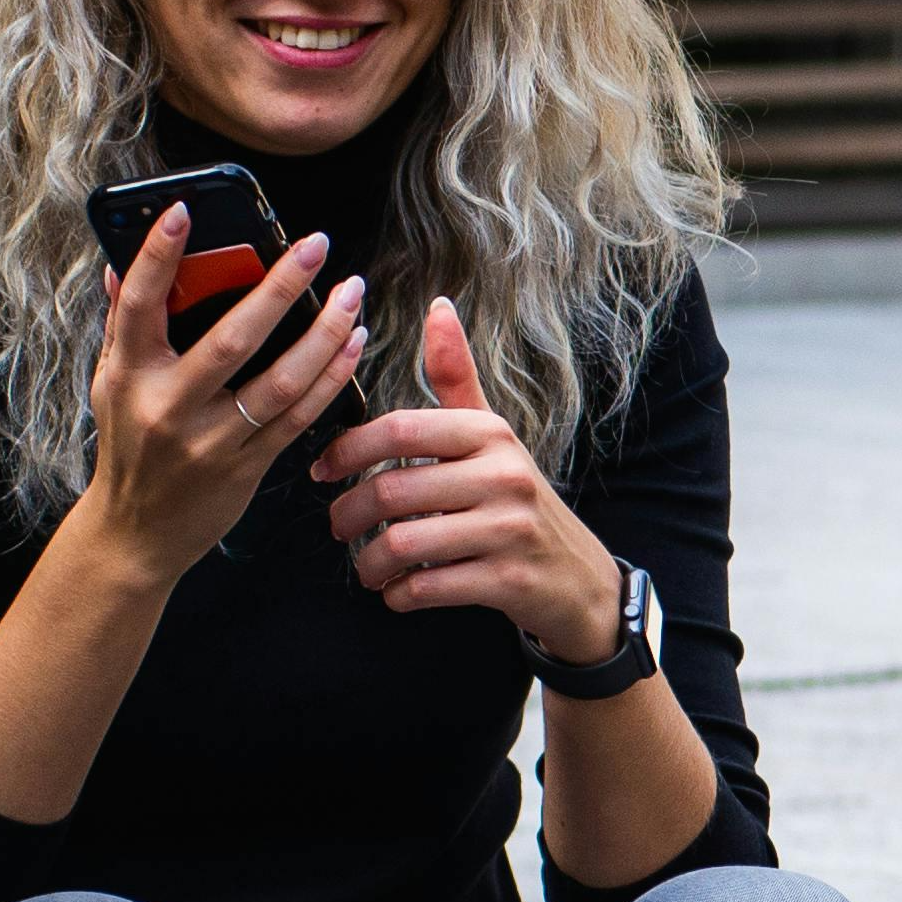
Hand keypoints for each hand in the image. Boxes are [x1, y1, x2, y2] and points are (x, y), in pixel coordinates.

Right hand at [84, 214, 368, 583]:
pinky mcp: (246, 468)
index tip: (184, 210)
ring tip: (351, 294)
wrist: (137, 534)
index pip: (141, 303)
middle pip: (233, 339)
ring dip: (324, 334)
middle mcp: (169, 407)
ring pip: (280, 380)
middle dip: (280, 287)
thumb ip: (121, 323)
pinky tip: (350, 345)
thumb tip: (120, 262)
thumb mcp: (111, 383)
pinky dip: (330, 378)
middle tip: (316, 246)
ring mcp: (211, 441)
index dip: (159, 255)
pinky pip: (298, 417)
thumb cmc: (128, 447)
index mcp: (130, 375)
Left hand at [317, 300, 625, 663]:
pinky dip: (399, 594)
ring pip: (404, 544)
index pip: (400, 429)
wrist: (578, 578)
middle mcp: (504, 475)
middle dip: (348, 515)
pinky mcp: (509, 581)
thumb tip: (438, 306)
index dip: (348, 449)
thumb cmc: (517, 501)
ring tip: (367, 567)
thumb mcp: (492, 437)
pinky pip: (428, 587)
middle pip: (392, 491)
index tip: (323, 471)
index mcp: (489, 434)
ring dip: (369, 563)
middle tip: (337, 527)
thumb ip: (457, 378)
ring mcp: (509, 530)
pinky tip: (398, 591)